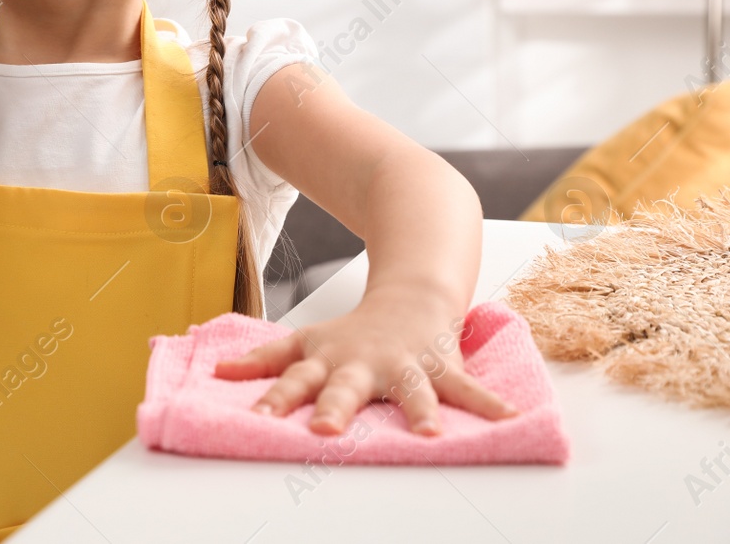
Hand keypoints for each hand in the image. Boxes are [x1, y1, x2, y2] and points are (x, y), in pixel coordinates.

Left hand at [213, 290, 517, 435]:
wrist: (409, 293)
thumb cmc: (352, 332)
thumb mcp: (304, 342)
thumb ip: (263, 361)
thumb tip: (217, 372)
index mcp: (328, 361)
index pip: (292, 380)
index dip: (273, 397)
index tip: (256, 418)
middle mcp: (363, 364)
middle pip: (344, 387)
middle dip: (334, 408)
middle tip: (324, 429)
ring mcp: (404, 365)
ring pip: (410, 390)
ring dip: (420, 411)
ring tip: (430, 436)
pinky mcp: (441, 367)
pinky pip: (466, 390)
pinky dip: (490, 406)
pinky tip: (512, 421)